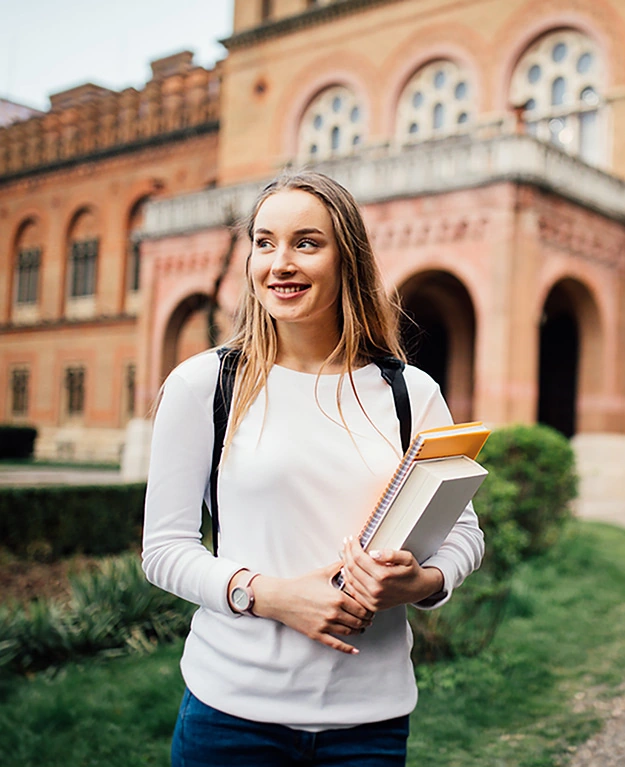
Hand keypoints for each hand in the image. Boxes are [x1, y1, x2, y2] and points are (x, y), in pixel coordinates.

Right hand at [250, 562, 372, 654]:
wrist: (282, 598)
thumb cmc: (302, 584)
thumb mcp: (322, 573)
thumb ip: (339, 567)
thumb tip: (350, 560)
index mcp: (338, 598)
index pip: (362, 607)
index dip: (369, 609)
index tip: (371, 607)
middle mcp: (334, 613)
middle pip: (359, 621)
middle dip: (366, 620)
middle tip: (369, 618)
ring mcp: (326, 626)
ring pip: (350, 632)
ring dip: (359, 631)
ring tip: (362, 627)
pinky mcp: (318, 634)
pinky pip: (336, 644)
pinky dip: (348, 649)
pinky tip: (355, 651)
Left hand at [340, 537, 443, 612]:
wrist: (418, 589)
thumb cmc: (411, 572)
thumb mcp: (407, 557)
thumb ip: (390, 554)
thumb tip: (373, 553)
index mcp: (383, 576)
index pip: (359, 558)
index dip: (353, 546)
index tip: (352, 539)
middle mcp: (376, 590)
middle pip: (352, 567)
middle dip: (347, 552)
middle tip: (346, 543)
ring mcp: (372, 600)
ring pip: (350, 579)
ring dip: (345, 564)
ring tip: (346, 553)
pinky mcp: (371, 606)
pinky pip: (353, 591)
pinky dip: (347, 579)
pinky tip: (347, 570)